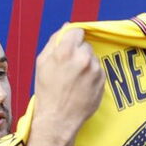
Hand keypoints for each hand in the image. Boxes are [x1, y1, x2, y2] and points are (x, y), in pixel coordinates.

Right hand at [31, 26, 104, 145]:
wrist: (58, 119)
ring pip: (93, 58)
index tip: (69, 47)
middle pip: (85, 45)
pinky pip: (98, 70)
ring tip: (74, 79)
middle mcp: (83, 58)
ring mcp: (95, 70)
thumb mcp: (42, 63)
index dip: (72, 39)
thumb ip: (55, 41)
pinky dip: (92, 75)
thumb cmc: (47, 91)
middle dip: (78, 52)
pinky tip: (81, 85)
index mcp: (66, 51)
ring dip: (86, 63)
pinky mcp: (103, 80)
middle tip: (69, 67)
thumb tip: (66, 27)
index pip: (77, 31)